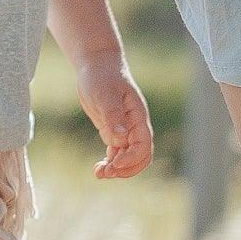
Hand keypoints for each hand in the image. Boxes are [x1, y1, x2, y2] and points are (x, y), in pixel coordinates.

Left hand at [76, 55, 153, 180]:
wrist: (96, 66)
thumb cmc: (102, 77)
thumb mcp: (105, 94)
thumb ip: (114, 116)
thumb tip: (121, 137)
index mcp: (138, 117)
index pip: (144, 145)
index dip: (131, 158)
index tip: (114, 164)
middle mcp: (134, 126)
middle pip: (141, 156)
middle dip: (127, 169)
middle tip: (107, 173)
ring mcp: (125, 129)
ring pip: (128, 157)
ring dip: (117, 169)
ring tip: (99, 174)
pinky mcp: (113, 131)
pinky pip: (117, 153)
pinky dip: (110, 163)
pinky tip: (98, 168)